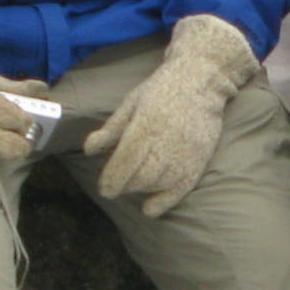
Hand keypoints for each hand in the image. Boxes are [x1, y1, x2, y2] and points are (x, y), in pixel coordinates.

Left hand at [81, 14, 258, 216]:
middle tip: (119, 183)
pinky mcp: (199, 161)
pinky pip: (180, 190)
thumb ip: (111, 129)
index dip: (111, 180)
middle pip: (140, 177)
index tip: (105, 188)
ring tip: (136, 182)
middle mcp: (166, 141)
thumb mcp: (130, 104)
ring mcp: (185, 153)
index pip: (125, 162)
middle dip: (125, 185)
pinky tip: (150, 208)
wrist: (201, 81)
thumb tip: (88, 150)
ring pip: (158, 184)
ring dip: (142, 189)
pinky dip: (163, 203)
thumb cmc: (160, 91)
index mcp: (146, 125)